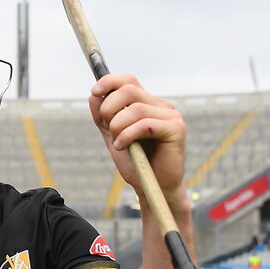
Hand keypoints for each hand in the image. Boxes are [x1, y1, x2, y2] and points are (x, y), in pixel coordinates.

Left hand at [88, 74, 186, 201]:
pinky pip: (145, 124)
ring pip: (135, 108)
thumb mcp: (113, 137)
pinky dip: (128, 135)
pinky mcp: (176, 129)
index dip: (109, 81)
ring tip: (117, 143)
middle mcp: (161, 106)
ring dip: (118, 126)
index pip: (129, 81)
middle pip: (129, 90)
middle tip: (109, 130)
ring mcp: (171, 116)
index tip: (94, 92)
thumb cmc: (136, 163)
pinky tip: (123, 147)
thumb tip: (93, 95)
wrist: (154, 187)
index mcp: (147, 104)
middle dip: (109, 109)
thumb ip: (103, 118)